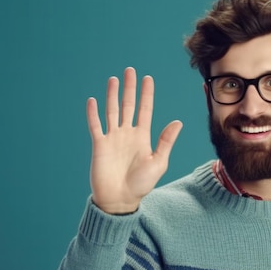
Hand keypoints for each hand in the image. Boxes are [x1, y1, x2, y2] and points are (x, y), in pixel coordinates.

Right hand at [86, 67, 182, 213]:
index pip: (145, 110)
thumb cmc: (141, 184)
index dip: (146, 94)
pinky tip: (92, 100)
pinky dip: (93, 113)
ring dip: (112, 95)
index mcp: (143, 137)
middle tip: (130, 70)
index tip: (148, 78)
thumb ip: (166, 142)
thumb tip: (178, 122)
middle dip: (129, 88)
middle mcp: (127, 134)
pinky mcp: (99, 145)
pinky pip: (95, 126)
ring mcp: (112, 138)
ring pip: (112, 111)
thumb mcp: (158, 162)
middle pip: (128, 105)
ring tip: (113, 79)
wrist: (120, 199)